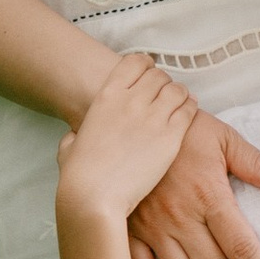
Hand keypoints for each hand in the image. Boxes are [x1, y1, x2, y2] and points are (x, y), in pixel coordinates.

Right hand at [57, 55, 199, 228]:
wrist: (94, 196)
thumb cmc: (79, 176)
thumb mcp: (69, 146)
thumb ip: (75, 136)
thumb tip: (74, 139)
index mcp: (107, 96)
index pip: (135, 62)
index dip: (146, 66)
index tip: (149, 74)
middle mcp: (131, 101)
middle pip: (159, 76)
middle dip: (163, 83)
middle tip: (165, 95)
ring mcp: (152, 117)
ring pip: (177, 90)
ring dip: (180, 94)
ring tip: (181, 103)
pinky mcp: (170, 137)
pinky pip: (188, 111)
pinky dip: (190, 109)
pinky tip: (189, 114)